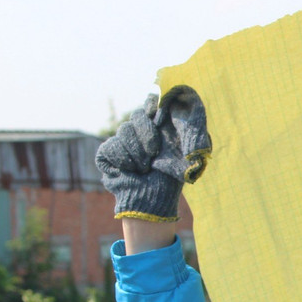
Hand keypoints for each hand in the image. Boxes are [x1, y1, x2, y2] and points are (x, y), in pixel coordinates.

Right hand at [96, 86, 210, 221]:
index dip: (152, 103)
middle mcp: (137, 131)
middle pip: (137, 116)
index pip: (152, 104)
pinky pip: (111, 147)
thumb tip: (195, 109)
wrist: (153, 199)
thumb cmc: (171, 178)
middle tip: (154, 153)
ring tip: (145, 167)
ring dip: (137, 153)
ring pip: (123, 131)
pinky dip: (123, 160)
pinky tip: (131, 170)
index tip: (156, 110)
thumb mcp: (186, 154)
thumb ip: (192, 133)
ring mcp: (120, 141)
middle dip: (147, 134)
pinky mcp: (106, 154)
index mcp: (156, 128)